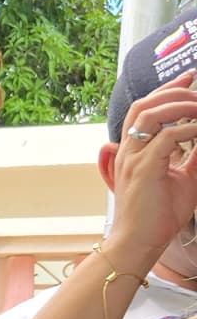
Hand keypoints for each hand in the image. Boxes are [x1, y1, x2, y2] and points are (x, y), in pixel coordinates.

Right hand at [108, 74, 196, 265]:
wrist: (140, 242)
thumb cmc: (159, 215)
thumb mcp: (184, 177)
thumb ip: (193, 155)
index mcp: (133, 151)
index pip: (145, 110)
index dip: (168, 89)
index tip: (190, 76)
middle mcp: (128, 151)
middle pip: (145, 105)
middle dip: (175, 92)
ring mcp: (133, 159)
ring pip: (151, 115)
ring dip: (181, 106)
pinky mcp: (144, 169)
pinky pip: (167, 138)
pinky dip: (189, 129)